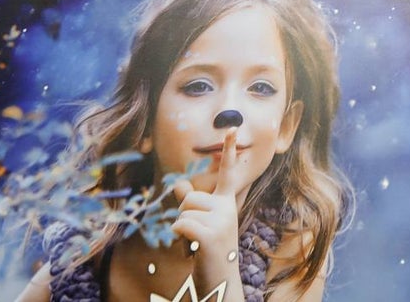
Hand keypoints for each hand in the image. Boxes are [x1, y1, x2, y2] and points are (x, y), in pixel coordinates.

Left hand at [171, 128, 242, 298]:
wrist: (221, 283)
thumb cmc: (209, 253)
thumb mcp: (202, 225)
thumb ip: (191, 203)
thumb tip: (177, 184)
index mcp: (227, 203)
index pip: (228, 172)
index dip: (229, 149)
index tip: (232, 127)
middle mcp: (228, 208)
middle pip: (189, 197)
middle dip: (183, 216)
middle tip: (195, 237)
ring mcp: (222, 220)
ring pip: (183, 211)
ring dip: (181, 231)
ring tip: (195, 245)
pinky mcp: (212, 234)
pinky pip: (181, 225)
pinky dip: (179, 238)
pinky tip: (192, 249)